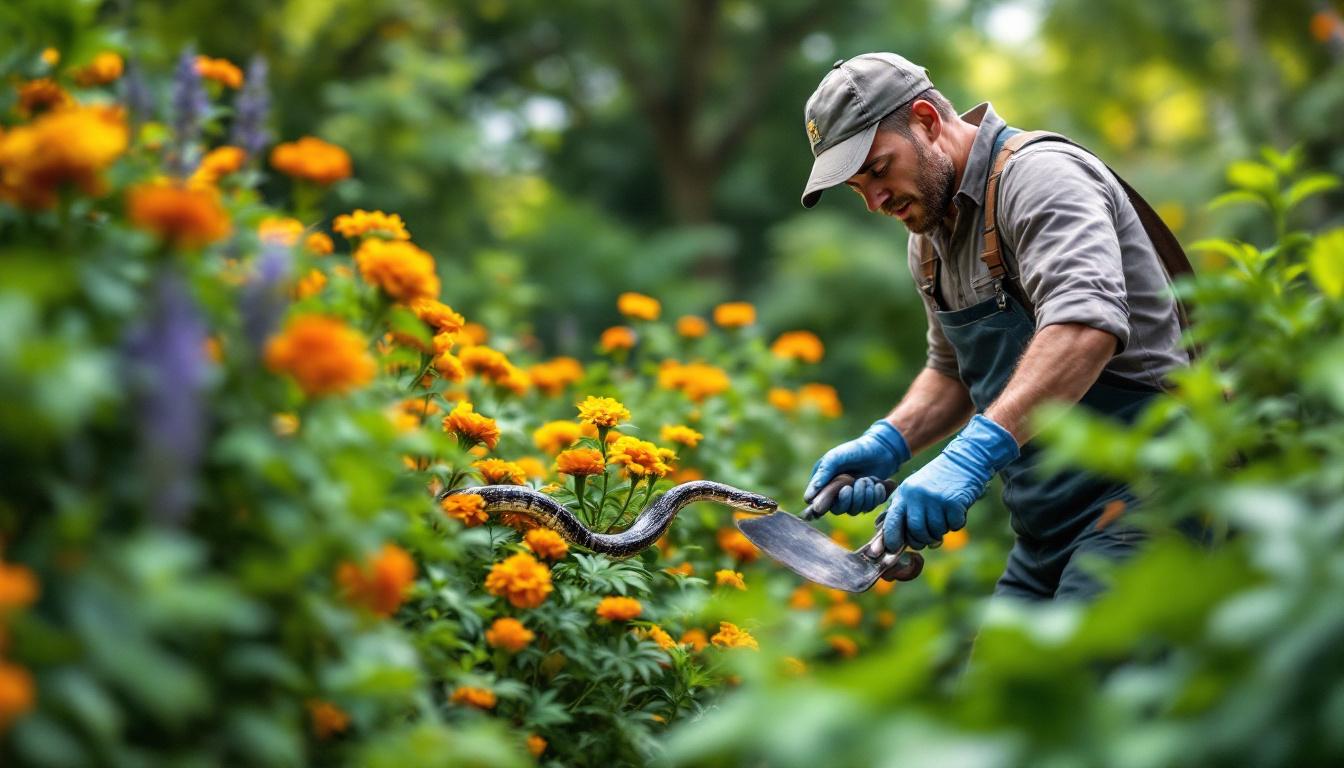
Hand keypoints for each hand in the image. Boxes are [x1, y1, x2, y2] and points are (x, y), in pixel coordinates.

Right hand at [804, 420, 909, 514]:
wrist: (880, 448)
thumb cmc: (854, 450)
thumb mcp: (834, 458)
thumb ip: (822, 475)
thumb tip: (808, 498)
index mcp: (823, 484)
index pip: (818, 504)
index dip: (828, 503)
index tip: (844, 490)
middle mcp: (835, 495)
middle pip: (838, 510)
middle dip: (850, 497)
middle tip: (858, 481)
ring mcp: (851, 499)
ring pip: (854, 510)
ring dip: (864, 494)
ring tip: (869, 479)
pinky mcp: (866, 501)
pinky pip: (869, 508)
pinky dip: (875, 495)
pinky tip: (877, 483)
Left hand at [881, 414, 1018, 550]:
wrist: (964, 460)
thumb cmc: (938, 480)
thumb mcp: (915, 490)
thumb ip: (906, 511)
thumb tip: (896, 542)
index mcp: (904, 493)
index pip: (892, 521)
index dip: (891, 539)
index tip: (894, 549)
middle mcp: (917, 496)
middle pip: (916, 532)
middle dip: (922, 540)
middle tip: (929, 537)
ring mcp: (935, 499)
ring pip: (936, 531)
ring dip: (942, 531)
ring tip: (944, 517)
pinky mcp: (953, 502)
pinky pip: (954, 526)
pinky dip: (956, 523)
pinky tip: (956, 511)